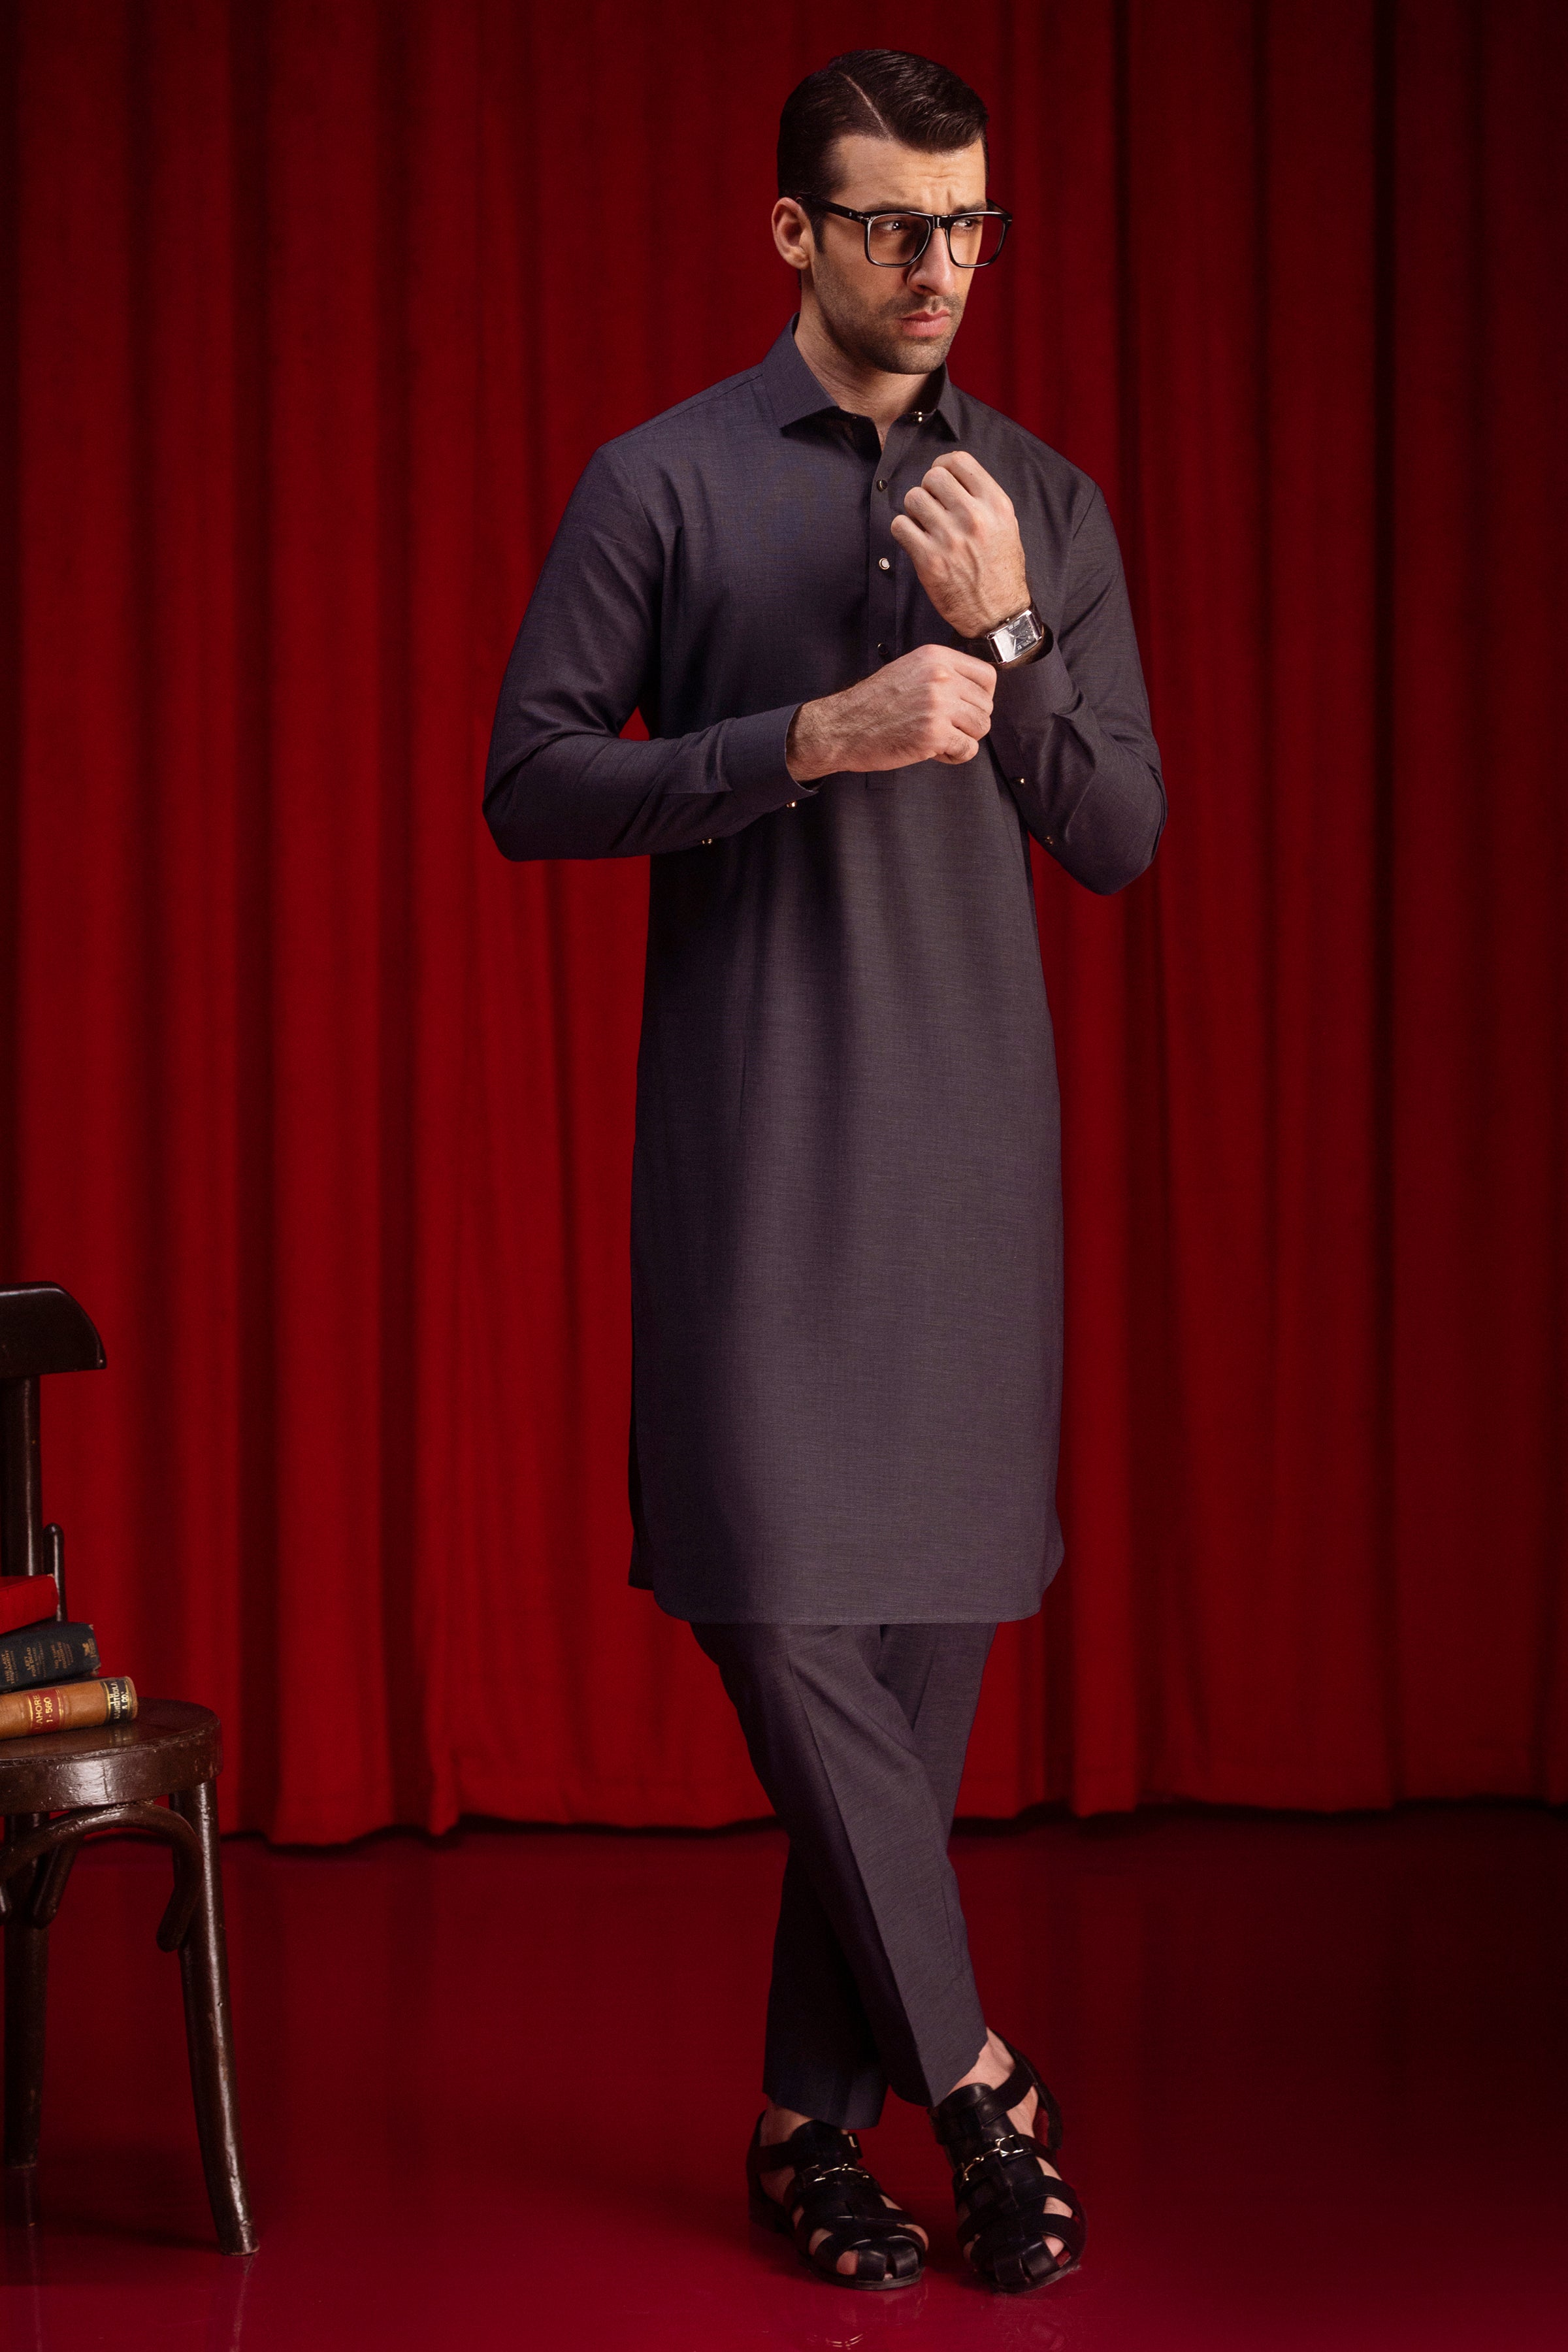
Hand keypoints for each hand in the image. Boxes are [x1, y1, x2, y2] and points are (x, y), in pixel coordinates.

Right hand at [787, 643, 995, 779]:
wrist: (843, 727)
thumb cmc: (873, 704)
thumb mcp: (909, 671)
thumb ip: (942, 674)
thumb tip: (975, 692)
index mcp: (936, 657)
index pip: (987, 676)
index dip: (982, 697)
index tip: (967, 708)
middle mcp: (941, 677)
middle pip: (985, 705)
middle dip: (969, 722)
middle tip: (945, 728)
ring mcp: (939, 706)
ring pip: (981, 727)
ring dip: (963, 739)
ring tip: (939, 740)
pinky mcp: (934, 734)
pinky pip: (968, 750)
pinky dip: (955, 756)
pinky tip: (934, 752)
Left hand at [889, 451, 1029, 638]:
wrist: (998, 614)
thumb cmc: (1001, 570)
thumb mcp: (1006, 525)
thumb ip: (983, 498)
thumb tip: (952, 477)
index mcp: (995, 504)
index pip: (958, 461)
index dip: (942, 465)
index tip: (940, 480)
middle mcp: (973, 517)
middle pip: (932, 477)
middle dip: (928, 490)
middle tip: (933, 508)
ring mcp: (949, 538)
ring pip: (913, 498)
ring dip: (914, 510)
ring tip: (924, 525)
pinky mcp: (929, 560)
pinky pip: (900, 526)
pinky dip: (903, 531)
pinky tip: (915, 540)